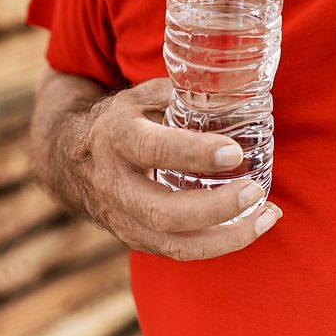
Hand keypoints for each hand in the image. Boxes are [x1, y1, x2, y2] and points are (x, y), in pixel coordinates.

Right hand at [58, 77, 281, 260]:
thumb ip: (183, 92)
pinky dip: (219, 244)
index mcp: (117, 136)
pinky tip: (254, 226)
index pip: (153, 149)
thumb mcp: (142, 95)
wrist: (69, 158)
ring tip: (267, 215)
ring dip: (225, 236)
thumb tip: (238, 84)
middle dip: (215, 207)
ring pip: (172, 244)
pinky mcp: (134, 239)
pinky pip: (178, 251)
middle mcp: (115, 184)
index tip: (233, 152)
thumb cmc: (122, 119)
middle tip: (255, 191)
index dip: (194, 153)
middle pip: (162, 212)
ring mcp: (122, 218)